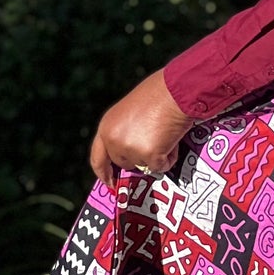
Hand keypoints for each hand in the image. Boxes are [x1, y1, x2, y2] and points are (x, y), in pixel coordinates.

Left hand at [89, 70, 195, 188]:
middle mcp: (114, 140)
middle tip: (155, 141)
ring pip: (145, 165)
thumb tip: (133, 149)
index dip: (103, 173)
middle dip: (140, 157)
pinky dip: (169, 157)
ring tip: (165, 133)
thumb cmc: (158, 95)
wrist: (175, 91)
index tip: (109, 183)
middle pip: (125, 163)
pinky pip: (161, 166)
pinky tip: (172, 138)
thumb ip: (125, 130)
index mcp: (106, 127)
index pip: (98, 158)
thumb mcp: (130, 112)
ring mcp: (130, 149)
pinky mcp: (149, 155)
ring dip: (157, 155)